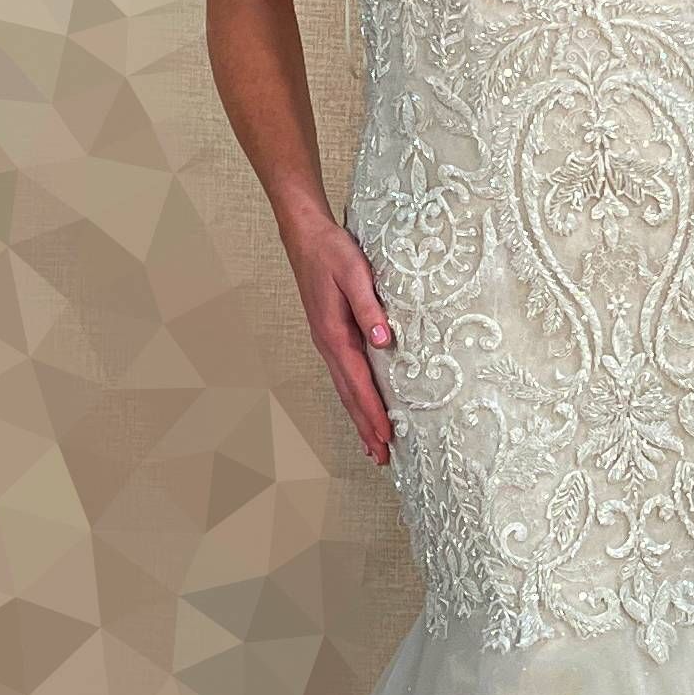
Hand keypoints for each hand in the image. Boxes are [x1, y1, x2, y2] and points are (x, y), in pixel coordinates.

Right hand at [284, 218, 392, 464]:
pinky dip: (354, 397)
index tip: (386, 438)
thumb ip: (369, 307)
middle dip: (366, 427)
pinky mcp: (331, 336)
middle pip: (349, 395)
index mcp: (335, 334)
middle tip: (381, 458)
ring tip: (373, 445)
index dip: (373, 412)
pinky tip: (361, 405)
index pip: (358, 383)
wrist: (307, 236)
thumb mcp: (355, 273)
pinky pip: (344, 375)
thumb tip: (384, 340)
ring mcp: (328, 342)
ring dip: (360, 417)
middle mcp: (329, 345)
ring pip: (345, 388)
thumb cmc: (332, 251)